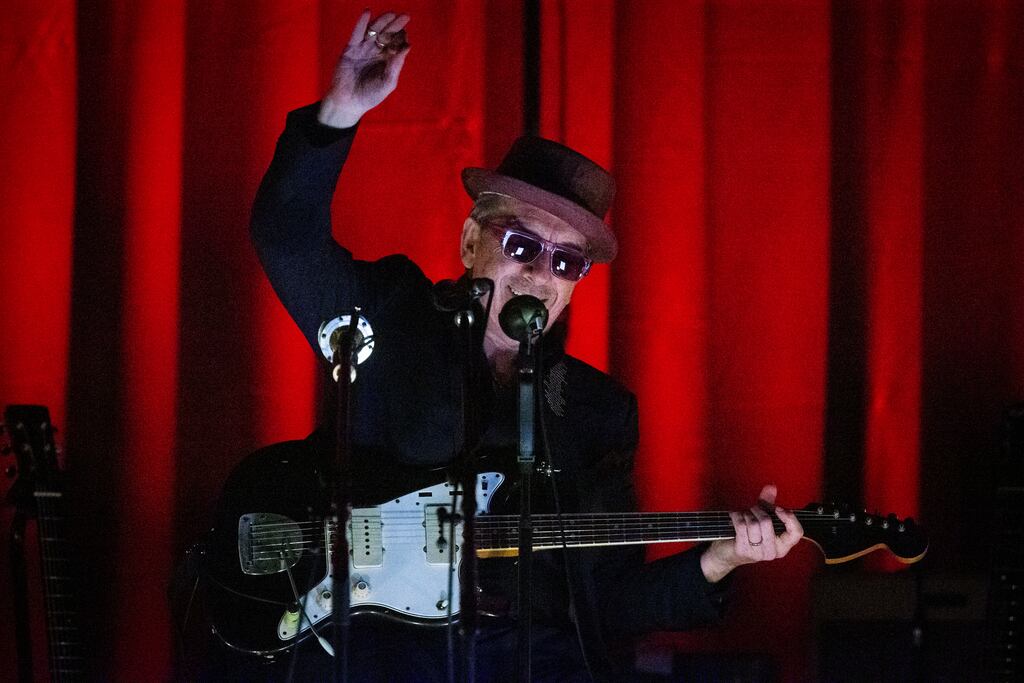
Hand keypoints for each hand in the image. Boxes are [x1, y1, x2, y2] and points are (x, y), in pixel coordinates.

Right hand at [318, 9, 411, 128]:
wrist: (348, 102)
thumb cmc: (370, 96)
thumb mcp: (387, 83)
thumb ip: (396, 66)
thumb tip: (407, 48)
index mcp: (387, 61)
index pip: (396, 45)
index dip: (402, 38)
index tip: (406, 34)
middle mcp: (376, 53)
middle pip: (387, 35)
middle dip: (396, 26)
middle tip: (405, 16)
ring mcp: (363, 49)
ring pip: (374, 32)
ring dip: (382, 22)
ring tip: (391, 14)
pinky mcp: (350, 49)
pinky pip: (357, 34)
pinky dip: (361, 23)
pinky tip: (367, 13)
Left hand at [700, 484, 803, 582]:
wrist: (728, 551)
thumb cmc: (748, 534)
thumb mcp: (761, 517)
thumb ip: (768, 502)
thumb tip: (771, 487)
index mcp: (783, 545)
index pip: (797, 533)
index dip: (789, 518)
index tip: (778, 508)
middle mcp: (773, 552)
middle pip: (768, 522)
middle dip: (757, 510)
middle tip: (752, 510)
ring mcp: (758, 553)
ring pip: (753, 523)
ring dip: (746, 514)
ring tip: (744, 515)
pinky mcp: (743, 550)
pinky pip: (741, 526)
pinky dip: (736, 516)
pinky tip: (734, 516)